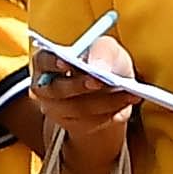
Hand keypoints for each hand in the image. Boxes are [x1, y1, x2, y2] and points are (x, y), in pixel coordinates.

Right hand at [29, 36, 139, 173]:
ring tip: (129, 92)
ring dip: (105, 100)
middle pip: (58, 90)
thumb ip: (102, 50)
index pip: (43, 61)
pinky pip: (91, 121)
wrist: (110, 89)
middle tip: (100, 80)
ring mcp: (57, 110)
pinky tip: (129, 100)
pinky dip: (113, 110)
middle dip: (80, 85)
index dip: (52, 63)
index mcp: (47, 61)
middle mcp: (46, 88)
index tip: (66, 62)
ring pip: (78, 109)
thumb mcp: (107, 48)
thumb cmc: (104, 61)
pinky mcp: (74, 125)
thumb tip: (97, 67)